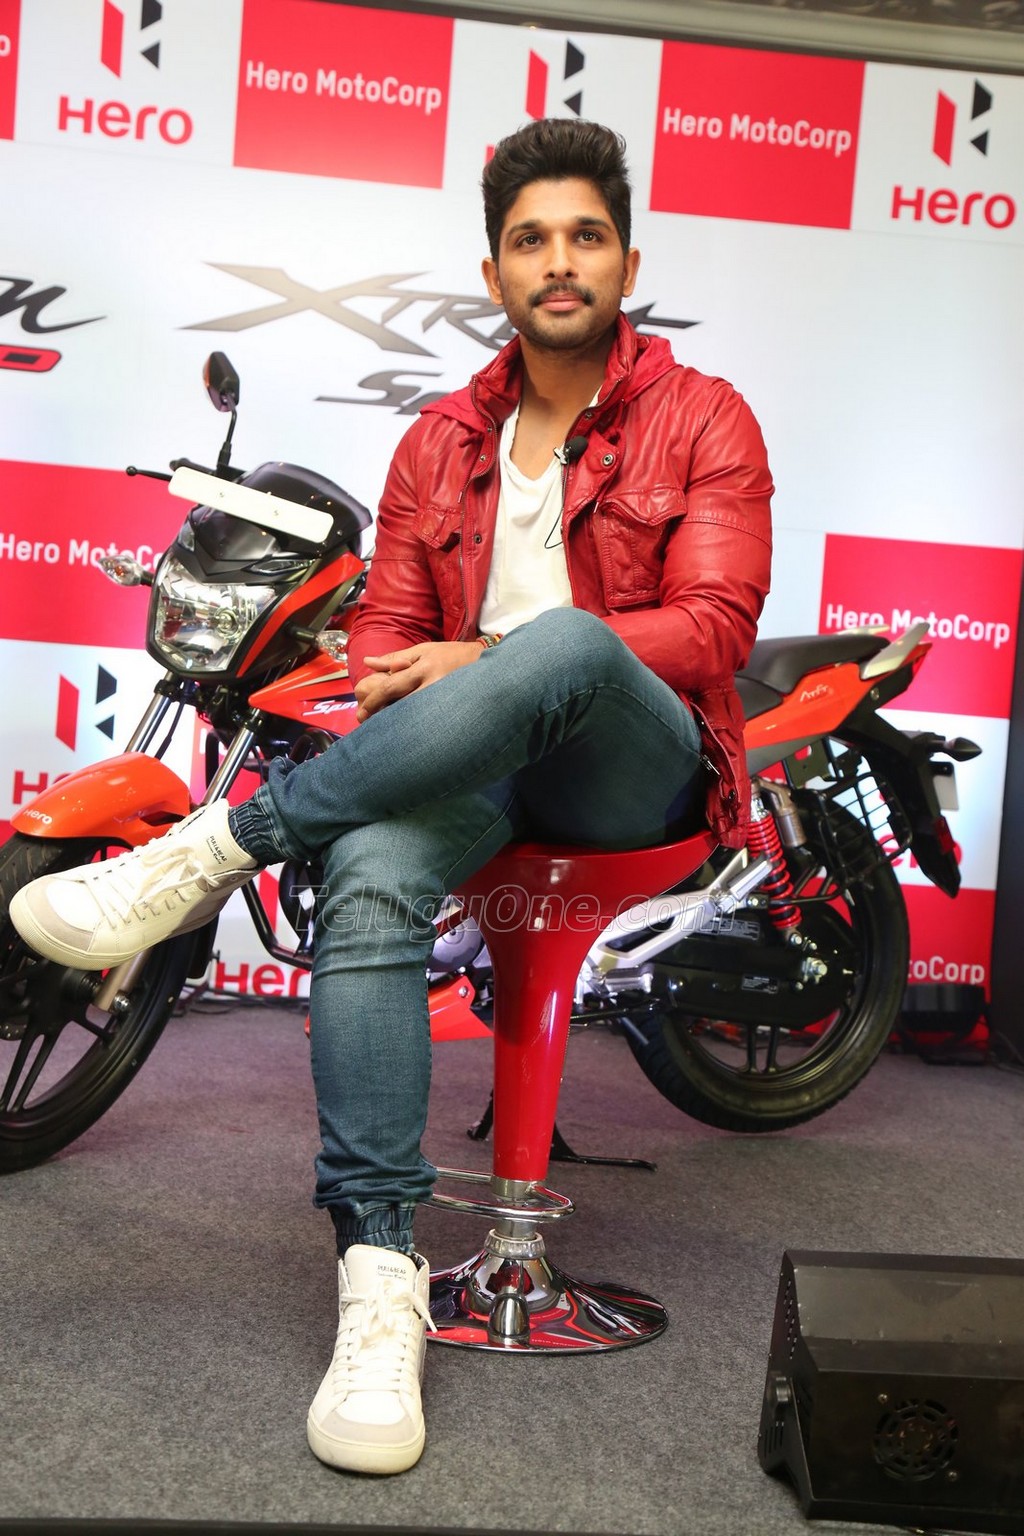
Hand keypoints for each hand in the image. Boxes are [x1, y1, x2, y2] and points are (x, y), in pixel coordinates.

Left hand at [353, 641, 482, 721]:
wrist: (488, 665)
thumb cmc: (452, 655)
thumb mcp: (424, 650)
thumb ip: (395, 658)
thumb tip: (368, 662)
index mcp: (424, 668)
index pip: (392, 686)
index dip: (374, 700)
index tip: (362, 711)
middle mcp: (433, 685)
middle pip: (400, 706)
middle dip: (381, 716)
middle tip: (367, 724)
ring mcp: (444, 701)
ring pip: (414, 716)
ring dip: (396, 723)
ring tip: (382, 730)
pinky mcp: (451, 712)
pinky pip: (427, 721)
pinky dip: (413, 726)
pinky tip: (406, 732)